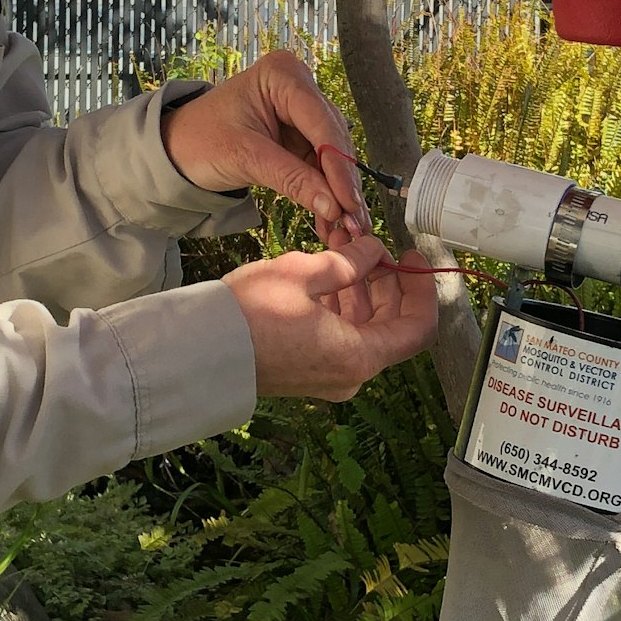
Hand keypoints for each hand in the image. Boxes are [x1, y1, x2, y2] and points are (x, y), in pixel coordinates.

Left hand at [161, 51, 368, 243]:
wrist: (174, 149)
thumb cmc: (198, 140)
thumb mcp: (245, 158)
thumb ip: (292, 180)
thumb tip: (334, 207)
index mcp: (282, 75)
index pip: (321, 123)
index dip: (339, 166)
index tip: (349, 203)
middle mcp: (298, 86)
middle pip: (332, 138)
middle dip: (343, 183)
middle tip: (356, 222)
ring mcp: (300, 111)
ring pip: (331, 155)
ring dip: (338, 193)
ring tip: (348, 229)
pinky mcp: (299, 134)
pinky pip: (319, 165)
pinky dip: (325, 192)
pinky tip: (332, 220)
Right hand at [225, 237, 438, 399]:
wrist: (198, 351)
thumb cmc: (250, 314)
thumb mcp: (305, 273)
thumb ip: (350, 261)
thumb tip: (374, 249)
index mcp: (360, 356)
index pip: (418, 327)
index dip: (423, 289)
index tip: (412, 257)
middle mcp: (351, 373)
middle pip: (391, 326)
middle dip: (387, 282)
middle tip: (371, 245)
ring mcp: (329, 375)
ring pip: (364, 328)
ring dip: (360, 288)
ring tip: (342, 246)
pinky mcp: (308, 370)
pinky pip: (340, 336)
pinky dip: (340, 304)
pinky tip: (326, 271)